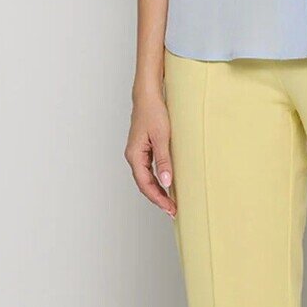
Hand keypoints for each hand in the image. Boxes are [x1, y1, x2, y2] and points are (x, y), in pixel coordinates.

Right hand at [126, 90, 176, 215]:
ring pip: (146, 178)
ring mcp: (138, 153)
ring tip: (170, 202)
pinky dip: (157, 180)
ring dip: (158, 191)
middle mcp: (133, 156)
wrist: (148, 96)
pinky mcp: (144, 149)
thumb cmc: (153, 112)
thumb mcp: (162, 137)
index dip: (158, 198)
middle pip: (144, 184)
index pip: (145, 184)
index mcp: (134, 155)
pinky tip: (167, 185)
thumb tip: (166, 181)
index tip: (170, 208)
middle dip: (158, 199)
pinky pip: (149, 170)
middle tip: (172, 210)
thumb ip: (164, 160)